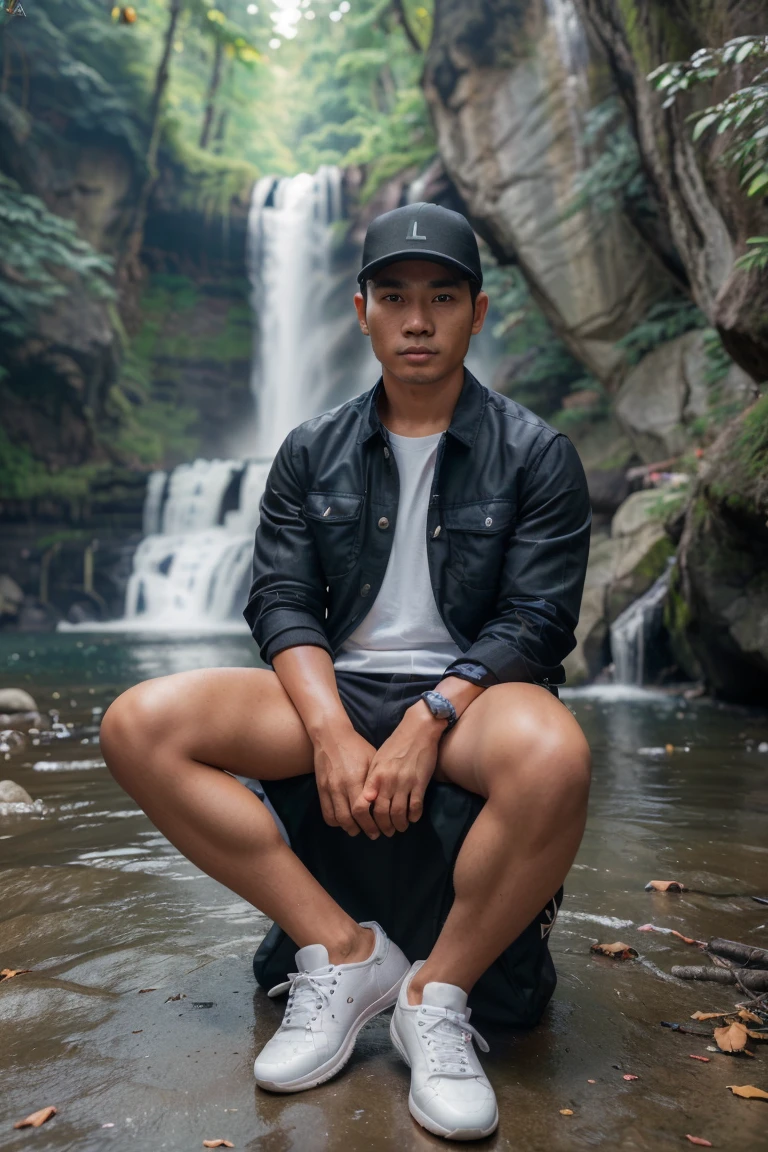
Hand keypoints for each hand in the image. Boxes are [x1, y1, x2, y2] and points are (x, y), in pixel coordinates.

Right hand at [312, 723, 380, 838]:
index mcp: (356, 779)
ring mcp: (328, 789)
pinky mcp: (320, 790)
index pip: (363, 810)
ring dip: (350, 828)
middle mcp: (340, 786)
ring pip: (338, 819)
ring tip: (360, 829)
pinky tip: (346, 822)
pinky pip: (326, 814)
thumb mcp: (373, 760)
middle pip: (350, 819)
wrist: (331, 736)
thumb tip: (389, 800)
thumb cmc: (357, 747)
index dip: (373, 823)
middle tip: (375, 834)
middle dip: (364, 829)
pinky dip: (336, 822)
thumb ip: (377, 781)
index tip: (383, 828)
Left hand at [356, 703, 444, 836]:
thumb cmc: (396, 744)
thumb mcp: (377, 759)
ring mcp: (404, 783)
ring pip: (399, 814)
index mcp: (375, 775)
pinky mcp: (420, 783)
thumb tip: (365, 799)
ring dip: (399, 825)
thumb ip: (371, 780)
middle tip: (386, 832)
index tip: (368, 825)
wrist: (418, 730)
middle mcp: (387, 781)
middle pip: (381, 813)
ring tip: (400, 827)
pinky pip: (416, 807)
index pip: (363, 804)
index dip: (364, 819)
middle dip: (383, 827)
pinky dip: (414, 816)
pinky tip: (413, 818)